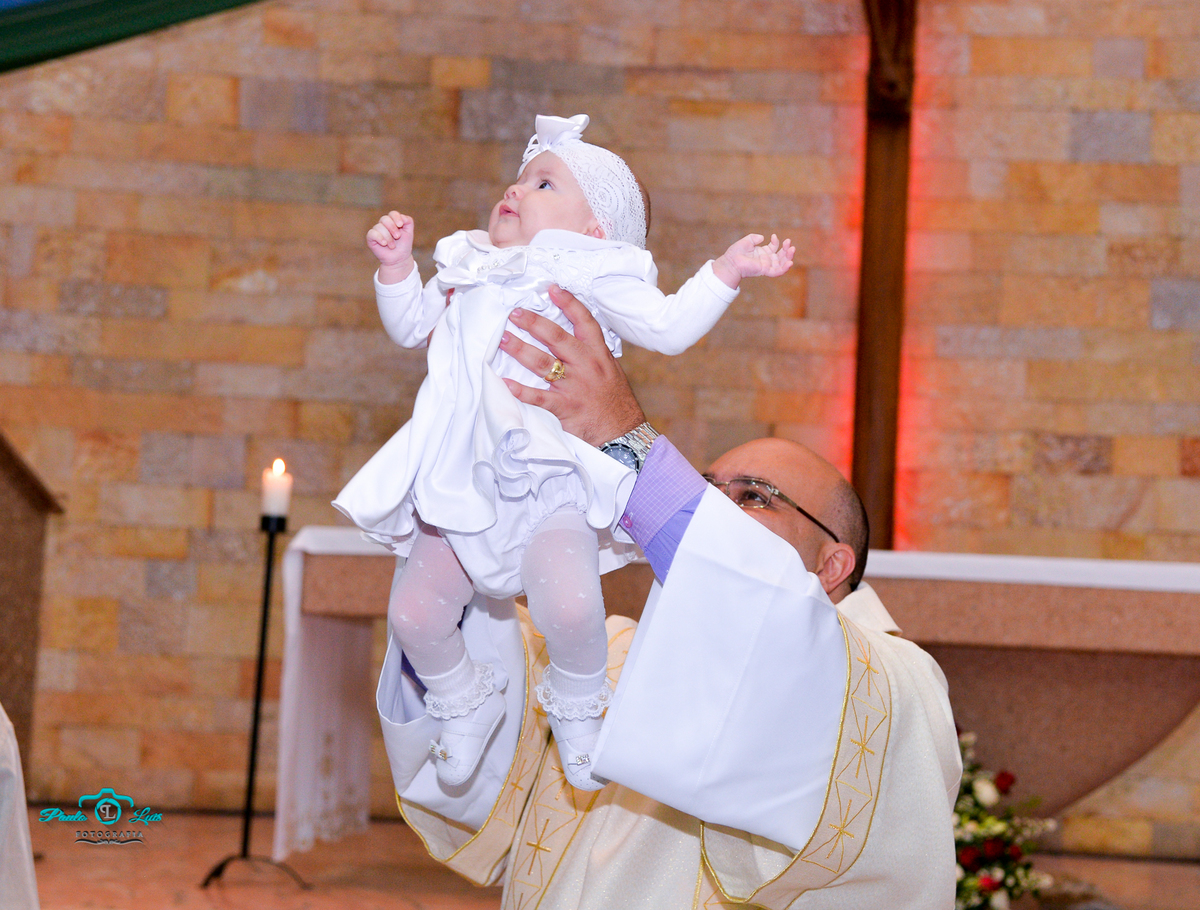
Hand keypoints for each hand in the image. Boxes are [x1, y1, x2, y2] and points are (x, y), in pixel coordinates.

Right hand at [367, 211, 415, 282]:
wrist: (399, 259)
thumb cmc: (403, 245)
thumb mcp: (409, 232)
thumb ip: (408, 221)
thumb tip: (401, 216)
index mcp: (393, 221)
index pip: (392, 214)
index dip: (396, 218)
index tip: (400, 225)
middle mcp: (383, 225)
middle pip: (385, 219)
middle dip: (392, 228)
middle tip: (398, 237)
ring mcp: (376, 231)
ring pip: (379, 227)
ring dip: (388, 237)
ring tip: (392, 246)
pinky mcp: (371, 238)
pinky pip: (372, 233)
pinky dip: (379, 238)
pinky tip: (384, 244)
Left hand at [499, 286, 645, 445]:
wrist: (623, 434)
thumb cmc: (615, 402)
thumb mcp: (610, 371)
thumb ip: (591, 354)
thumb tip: (573, 337)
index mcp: (598, 355)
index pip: (584, 322)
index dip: (568, 303)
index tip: (552, 289)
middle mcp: (586, 366)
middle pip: (557, 338)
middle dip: (534, 323)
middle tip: (515, 313)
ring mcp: (574, 387)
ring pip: (543, 364)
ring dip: (520, 349)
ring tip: (503, 339)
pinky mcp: (565, 408)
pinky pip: (538, 397)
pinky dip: (520, 390)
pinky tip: (504, 382)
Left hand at [711, 233, 794, 288]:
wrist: (731, 262)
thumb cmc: (736, 252)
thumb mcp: (747, 241)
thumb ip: (755, 237)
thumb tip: (762, 237)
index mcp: (762, 252)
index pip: (774, 247)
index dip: (776, 242)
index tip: (773, 236)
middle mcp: (766, 260)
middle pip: (780, 255)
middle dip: (786, 249)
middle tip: (789, 243)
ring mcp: (766, 266)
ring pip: (782, 263)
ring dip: (788, 257)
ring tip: (792, 249)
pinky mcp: (765, 271)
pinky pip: (777, 272)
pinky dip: (784, 268)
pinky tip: (790, 262)